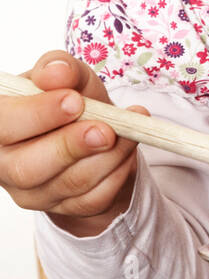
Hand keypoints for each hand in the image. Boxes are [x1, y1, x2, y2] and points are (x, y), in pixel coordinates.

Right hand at [0, 50, 150, 235]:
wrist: (91, 132)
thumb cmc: (70, 99)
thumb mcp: (66, 76)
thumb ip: (60, 69)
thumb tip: (58, 73)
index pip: (2, 126)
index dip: (36, 115)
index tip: (74, 101)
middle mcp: (4, 165)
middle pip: (27, 168)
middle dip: (71, 146)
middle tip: (104, 129)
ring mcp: (32, 193)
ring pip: (67, 185)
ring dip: (105, 158)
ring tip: (127, 131)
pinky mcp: (63, 209)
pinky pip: (93, 199)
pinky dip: (117, 173)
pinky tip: (126, 150)